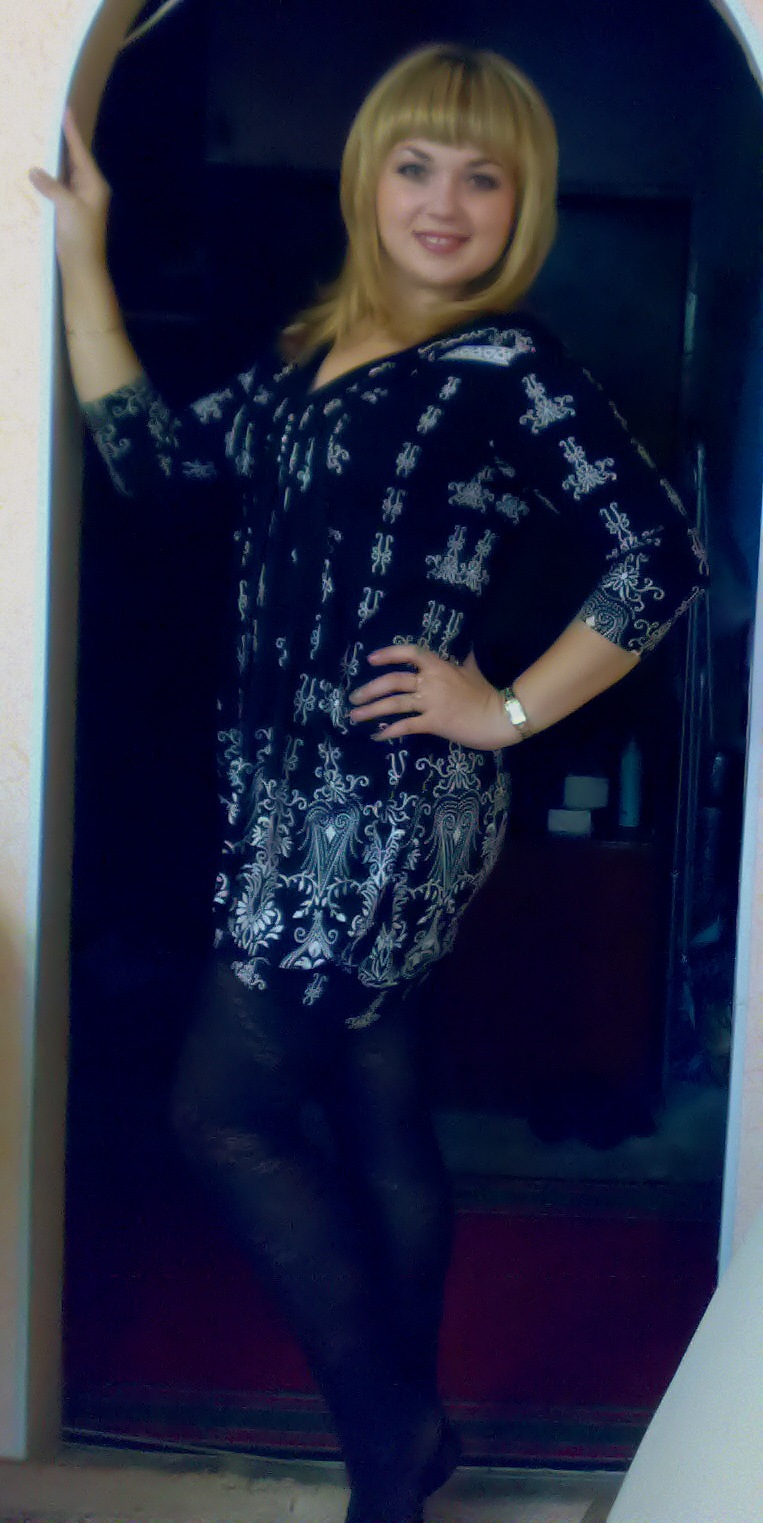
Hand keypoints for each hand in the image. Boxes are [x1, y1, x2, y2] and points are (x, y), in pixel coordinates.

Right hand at [29, 108, 111, 268]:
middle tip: (53, 120)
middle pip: (75, 159)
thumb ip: (51, 186)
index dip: (72, 132)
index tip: (66, 111)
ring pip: (67, 173)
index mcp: (94, 184)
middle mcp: (90, 188)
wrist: (82, 267)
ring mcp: (81, 200)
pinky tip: (43, 169)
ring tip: (46, 138)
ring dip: (57, 159)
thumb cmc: (80, 236)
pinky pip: (61, 186)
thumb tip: (34, 170)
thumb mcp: (66, 207)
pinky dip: (52, 176)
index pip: (80, 152)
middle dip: (64, 142)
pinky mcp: (71, 210)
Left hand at [348, 645, 518, 749]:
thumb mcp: (473, 670)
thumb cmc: (487, 693)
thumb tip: (470, 649)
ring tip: (355, 716)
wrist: (500, 715)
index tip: (370, 659)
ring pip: (394, 703)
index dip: (388, 654)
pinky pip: (406, 726)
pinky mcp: (434, 722)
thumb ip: (465, 660)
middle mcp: (431, 681)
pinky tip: (377, 736)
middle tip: (354, 698)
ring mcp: (431, 702)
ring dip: (371, 710)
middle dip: (369, 689)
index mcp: (439, 666)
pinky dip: (389, 731)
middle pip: (392, 681)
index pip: (409, 653)